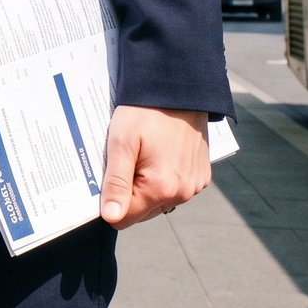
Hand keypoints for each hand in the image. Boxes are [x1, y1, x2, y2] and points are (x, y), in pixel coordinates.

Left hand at [99, 105, 210, 228]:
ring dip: (145, 186)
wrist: (180, 89)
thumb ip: (116, 182)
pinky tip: (157, 155)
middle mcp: (183, 193)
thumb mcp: (122, 142)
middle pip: (142, 212)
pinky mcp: (201, 176)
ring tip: (141, 156)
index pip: (124, 219)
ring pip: (158, 202)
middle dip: (128, 193)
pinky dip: (163, 178)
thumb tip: (110, 218)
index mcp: (162, 188)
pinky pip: (175, 189)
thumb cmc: (146, 113)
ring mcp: (195, 185)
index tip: (105, 179)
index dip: (109, 202)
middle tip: (124, 162)